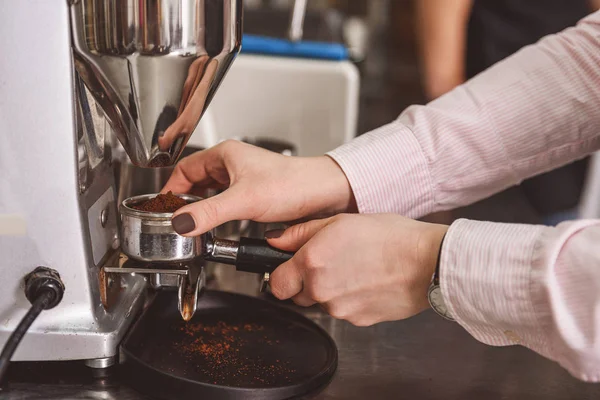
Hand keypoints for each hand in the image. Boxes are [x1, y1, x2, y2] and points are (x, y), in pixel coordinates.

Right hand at [162, 140, 356, 235]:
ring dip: (203, 207)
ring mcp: (244, 178)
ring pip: (212, 192)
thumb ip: (209, 213)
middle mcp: (233, 164)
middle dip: (185, 200)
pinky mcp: (255, 193)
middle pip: (196, 181)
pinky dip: (219, 213)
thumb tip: (180, 222)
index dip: (171, 189)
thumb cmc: (292, 184)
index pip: (185, 169)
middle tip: (177, 220)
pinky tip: (219, 225)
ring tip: (195, 224)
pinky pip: (227, 202)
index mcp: (225, 155)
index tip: (164, 209)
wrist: (323, 193)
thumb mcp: (243, 200)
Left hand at [267, 214, 447, 325]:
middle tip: (330, 261)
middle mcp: (322, 290)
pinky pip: (344, 311)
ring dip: (330, 290)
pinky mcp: (359, 321)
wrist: (427, 262)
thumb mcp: (340, 221)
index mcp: (312, 263)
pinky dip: (351, 299)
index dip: (283, 274)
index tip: (291, 267)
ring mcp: (340, 309)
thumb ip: (300, 233)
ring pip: (322, 303)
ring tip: (355, 267)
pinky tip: (367, 281)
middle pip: (297, 295)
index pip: (277, 283)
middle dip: (306, 282)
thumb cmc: (390, 237)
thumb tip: (275, 241)